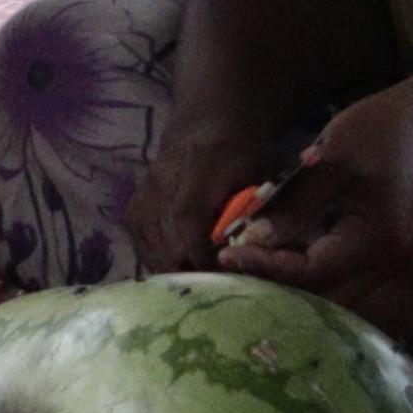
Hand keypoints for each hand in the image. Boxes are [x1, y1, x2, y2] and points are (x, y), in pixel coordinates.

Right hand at [121, 111, 299, 281]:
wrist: (206, 129)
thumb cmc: (247, 156)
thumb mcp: (274, 174)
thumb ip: (278, 209)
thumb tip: (264, 245)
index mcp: (201, 167)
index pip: (189, 217)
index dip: (201, 253)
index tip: (223, 275)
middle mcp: (163, 179)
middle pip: (167, 241)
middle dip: (192, 271)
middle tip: (218, 284)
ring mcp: (144, 194)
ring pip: (152, 249)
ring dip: (177, 269)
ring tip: (203, 276)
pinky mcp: (134, 208)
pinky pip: (142, 246)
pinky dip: (161, 261)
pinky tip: (183, 265)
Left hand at [220, 70, 412, 340]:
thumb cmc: (384, 129)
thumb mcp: (331, 160)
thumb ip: (293, 205)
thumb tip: (251, 240)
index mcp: (376, 242)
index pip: (309, 274)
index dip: (264, 267)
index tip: (224, 252)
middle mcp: (390, 264)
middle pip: (324, 297)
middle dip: (277, 286)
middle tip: (233, 265)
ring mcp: (395, 262)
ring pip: (336, 292)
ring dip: (295, 283)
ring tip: (252, 262)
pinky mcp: (392, 252)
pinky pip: (348, 277)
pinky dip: (314, 272)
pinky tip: (283, 255)